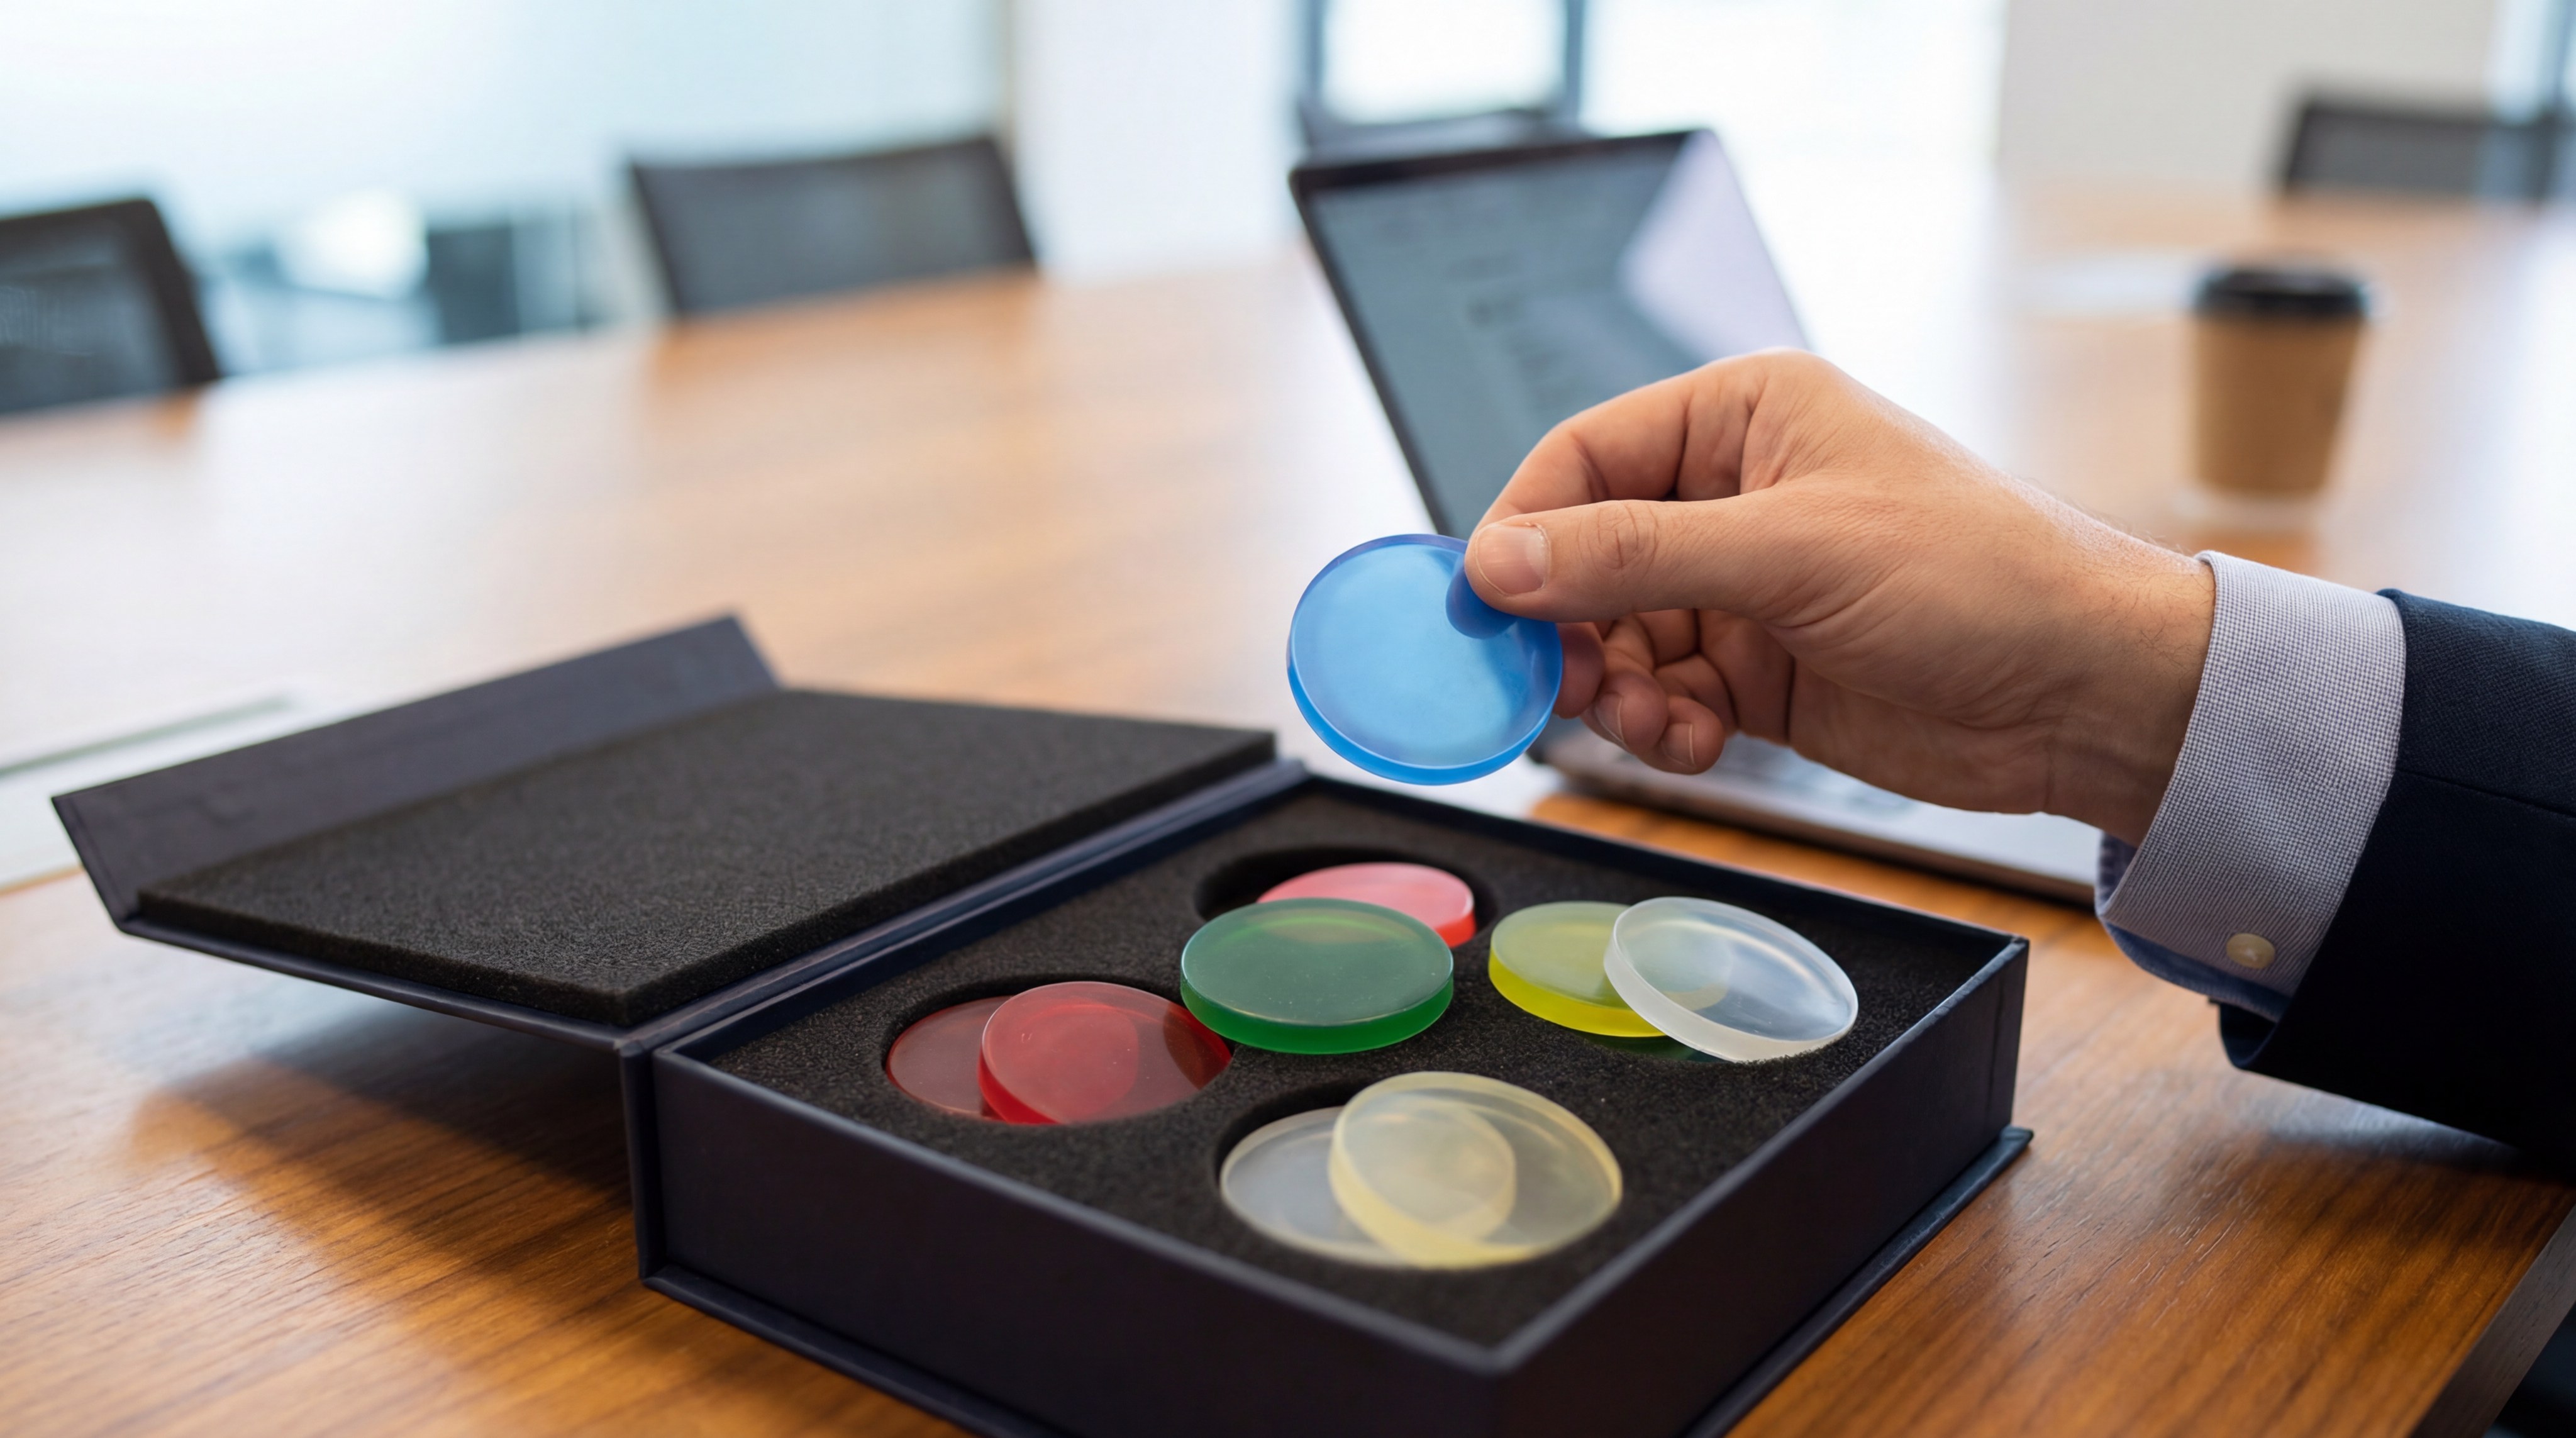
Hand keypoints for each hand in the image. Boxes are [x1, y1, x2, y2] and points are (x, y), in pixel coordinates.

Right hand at [1463, 351, 2212, 845]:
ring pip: (1618, 638)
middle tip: (1568, 685)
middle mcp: (1734, 495)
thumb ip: (1631, 554)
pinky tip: (1696, 743)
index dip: (1523, 527)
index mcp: (1743, 416)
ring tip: (1656, 724)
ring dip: (1618, 691)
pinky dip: (1663, 728)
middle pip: (1586, 558)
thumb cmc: (1977, 578)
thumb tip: (1497, 560)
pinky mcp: (1761, 673)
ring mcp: (1746, 589)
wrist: (2086, 695)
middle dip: (1571, 628)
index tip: (1484, 602)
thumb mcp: (1790, 550)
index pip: (1585, 458)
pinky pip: (1666, 697)